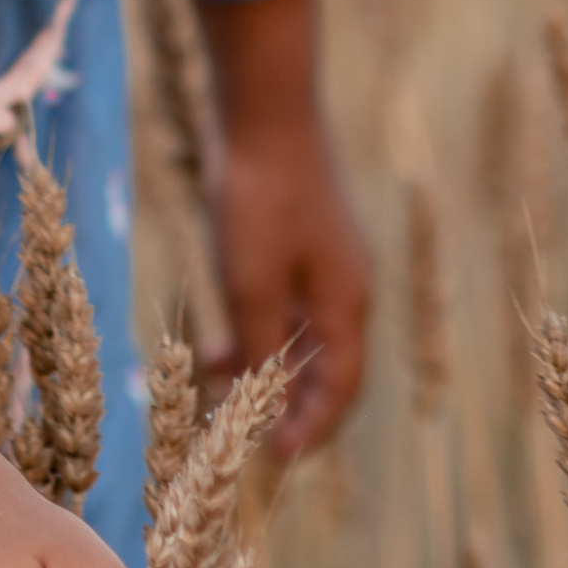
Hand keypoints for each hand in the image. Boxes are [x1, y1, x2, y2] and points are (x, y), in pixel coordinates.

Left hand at [193, 0, 370, 457]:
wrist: (265, 106)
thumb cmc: (257, 195)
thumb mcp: (249, 281)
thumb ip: (261, 343)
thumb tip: (264, 396)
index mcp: (346, 302)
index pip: (339, 389)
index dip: (311, 430)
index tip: (277, 461)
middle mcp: (348, 285)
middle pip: (329, 367)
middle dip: (293, 408)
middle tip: (254, 442)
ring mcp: (329, 258)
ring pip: (305, 335)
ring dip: (269, 367)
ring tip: (219, 389)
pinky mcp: (305, 235)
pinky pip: (290, 302)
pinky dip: (262, 328)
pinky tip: (222, 336)